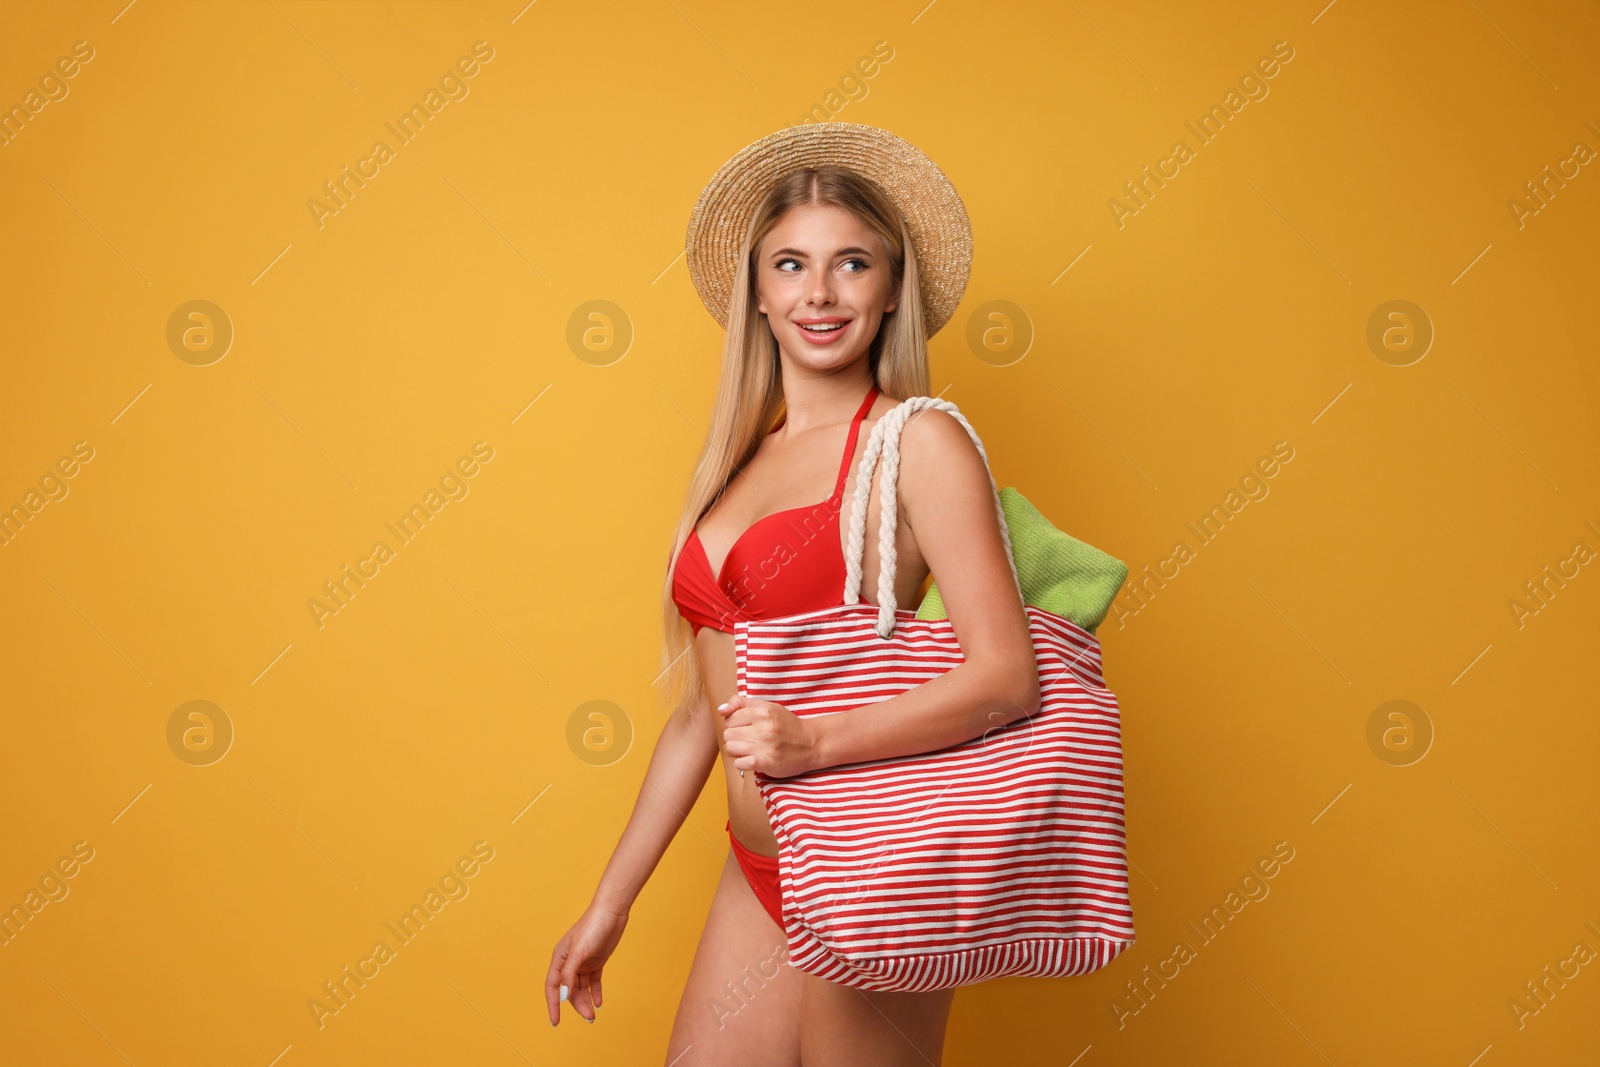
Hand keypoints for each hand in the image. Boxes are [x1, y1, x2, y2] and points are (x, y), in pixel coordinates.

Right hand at [545, 899, 628, 1024]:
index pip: (553, 986)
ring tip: (593, 1015)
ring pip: (582, 988)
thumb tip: (563, 996)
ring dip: (586, 1001)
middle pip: (570, 990)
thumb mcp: (579, 952)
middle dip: (577, 1005)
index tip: (556, 1022)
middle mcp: (569, 962)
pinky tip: (599, 1002)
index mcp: (559, 958)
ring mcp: (583, 962)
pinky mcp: (596, 961)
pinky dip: (595, 992)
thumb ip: (569, 974)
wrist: (612, 912)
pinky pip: (593, 982)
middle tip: (588, 1018)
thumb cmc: (592, 927)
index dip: (553, 1004)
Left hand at [717, 695, 820, 778]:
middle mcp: (764, 728)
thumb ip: (742, 703)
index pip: (729, 718)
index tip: (745, 728)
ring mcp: (765, 746)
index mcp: (763, 712)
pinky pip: (740, 763)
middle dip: (735, 738)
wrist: (811, 743)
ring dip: (737, 751)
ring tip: (749, 750)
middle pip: (728, 734)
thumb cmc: (787, 725)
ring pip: (731, 749)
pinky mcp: (767, 763)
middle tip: (748, 740)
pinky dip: (742, 763)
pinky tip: (752, 760)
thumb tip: (720, 710)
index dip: (734, 724)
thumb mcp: (768, 707)